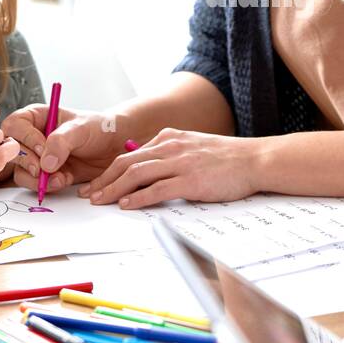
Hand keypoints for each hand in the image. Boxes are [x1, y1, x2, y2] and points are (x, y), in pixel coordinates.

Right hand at [4, 106, 127, 194]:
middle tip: (43, 169)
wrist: (113, 148)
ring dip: (36, 179)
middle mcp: (32, 136)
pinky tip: (63, 181)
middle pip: (12, 150)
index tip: (43, 148)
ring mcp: (37, 157)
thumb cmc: (98, 129)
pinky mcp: (45, 174)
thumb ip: (61, 142)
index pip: (14, 125)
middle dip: (28, 162)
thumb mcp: (81, 129)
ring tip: (58, 178)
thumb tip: (44, 164)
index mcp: (36, 117)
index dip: (25, 138)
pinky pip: (34, 183)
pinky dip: (46, 186)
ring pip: (20, 170)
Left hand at [77, 129, 259, 208]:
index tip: (97, 184)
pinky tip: (126, 205)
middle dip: (104, 180)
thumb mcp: (193, 147)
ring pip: (136, 174)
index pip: (130, 154)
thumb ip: (170, 155)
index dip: (109, 170)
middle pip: (126, 162)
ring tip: (100, 201)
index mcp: (169, 137)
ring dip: (114, 189)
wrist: (254, 159)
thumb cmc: (226, 159)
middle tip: (89, 195)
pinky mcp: (190, 180)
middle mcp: (170, 146)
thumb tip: (149, 169)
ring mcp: (180, 162)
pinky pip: (157, 189)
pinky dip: (138, 197)